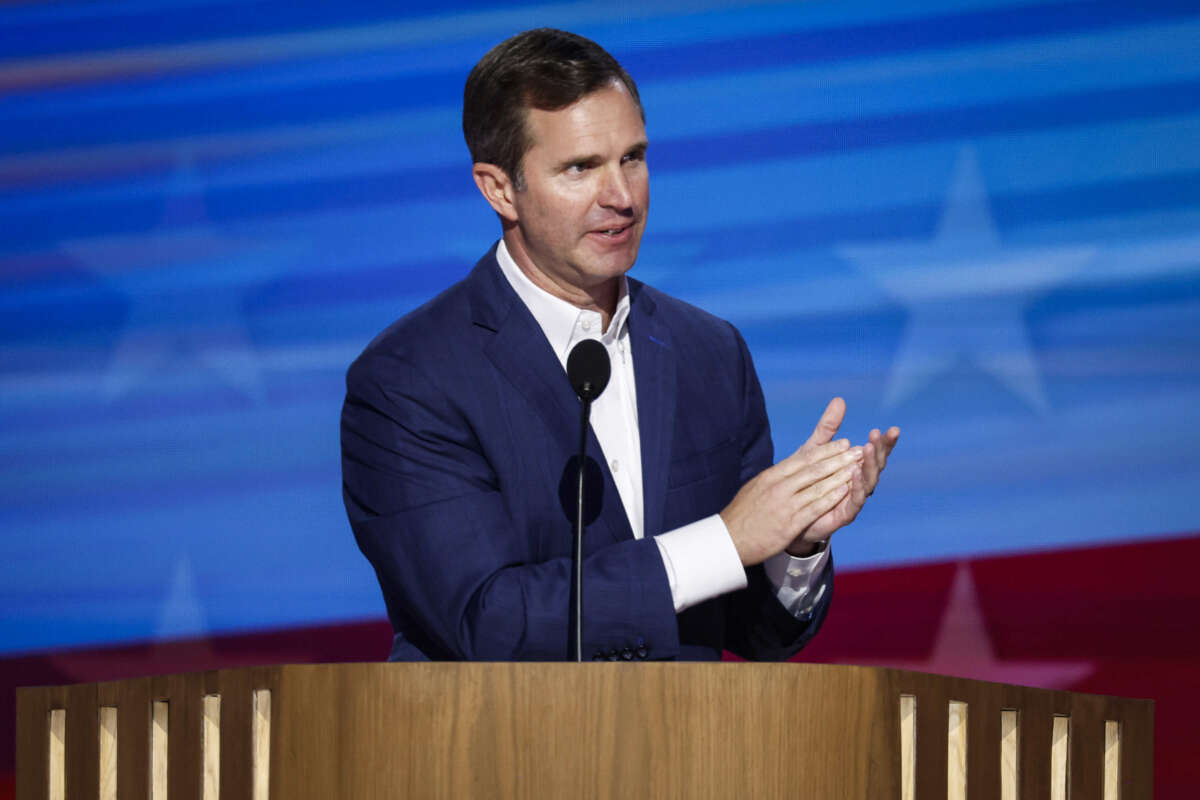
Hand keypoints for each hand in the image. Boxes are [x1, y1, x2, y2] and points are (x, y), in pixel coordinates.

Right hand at [720, 435, 864, 566]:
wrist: (730, 540)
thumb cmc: (743, 514)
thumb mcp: (757, 486)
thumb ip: (776, 476)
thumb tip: (792, 466)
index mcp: (771, 476)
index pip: (804, 459)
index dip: (827, 450)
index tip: (844, 443)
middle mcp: (778, 486)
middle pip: (813, 469)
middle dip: (839, 459)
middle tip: (857, 451)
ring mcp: (784, 504)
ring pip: (817, 486)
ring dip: (840, 475)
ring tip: (857, 467)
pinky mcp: (788, 523)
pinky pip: (814, 507)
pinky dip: (831, 497)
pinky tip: (845, 490)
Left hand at [787, 398, 899, 554]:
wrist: (789, 512)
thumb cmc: (806, 478)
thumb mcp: (815, 449)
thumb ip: (828, 428)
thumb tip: (840, 399)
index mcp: (856, 467)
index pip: (875, 453)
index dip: (885, 443)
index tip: (893, 429)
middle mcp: (859, 484)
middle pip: (876, 466)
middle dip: (879, 451)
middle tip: (878, 435)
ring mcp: (853, 499)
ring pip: (868, 482)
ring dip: (869, 466)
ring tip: (868, 449)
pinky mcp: (843, 514)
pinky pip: (854, 501)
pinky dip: (857, 487)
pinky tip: (855, 473)